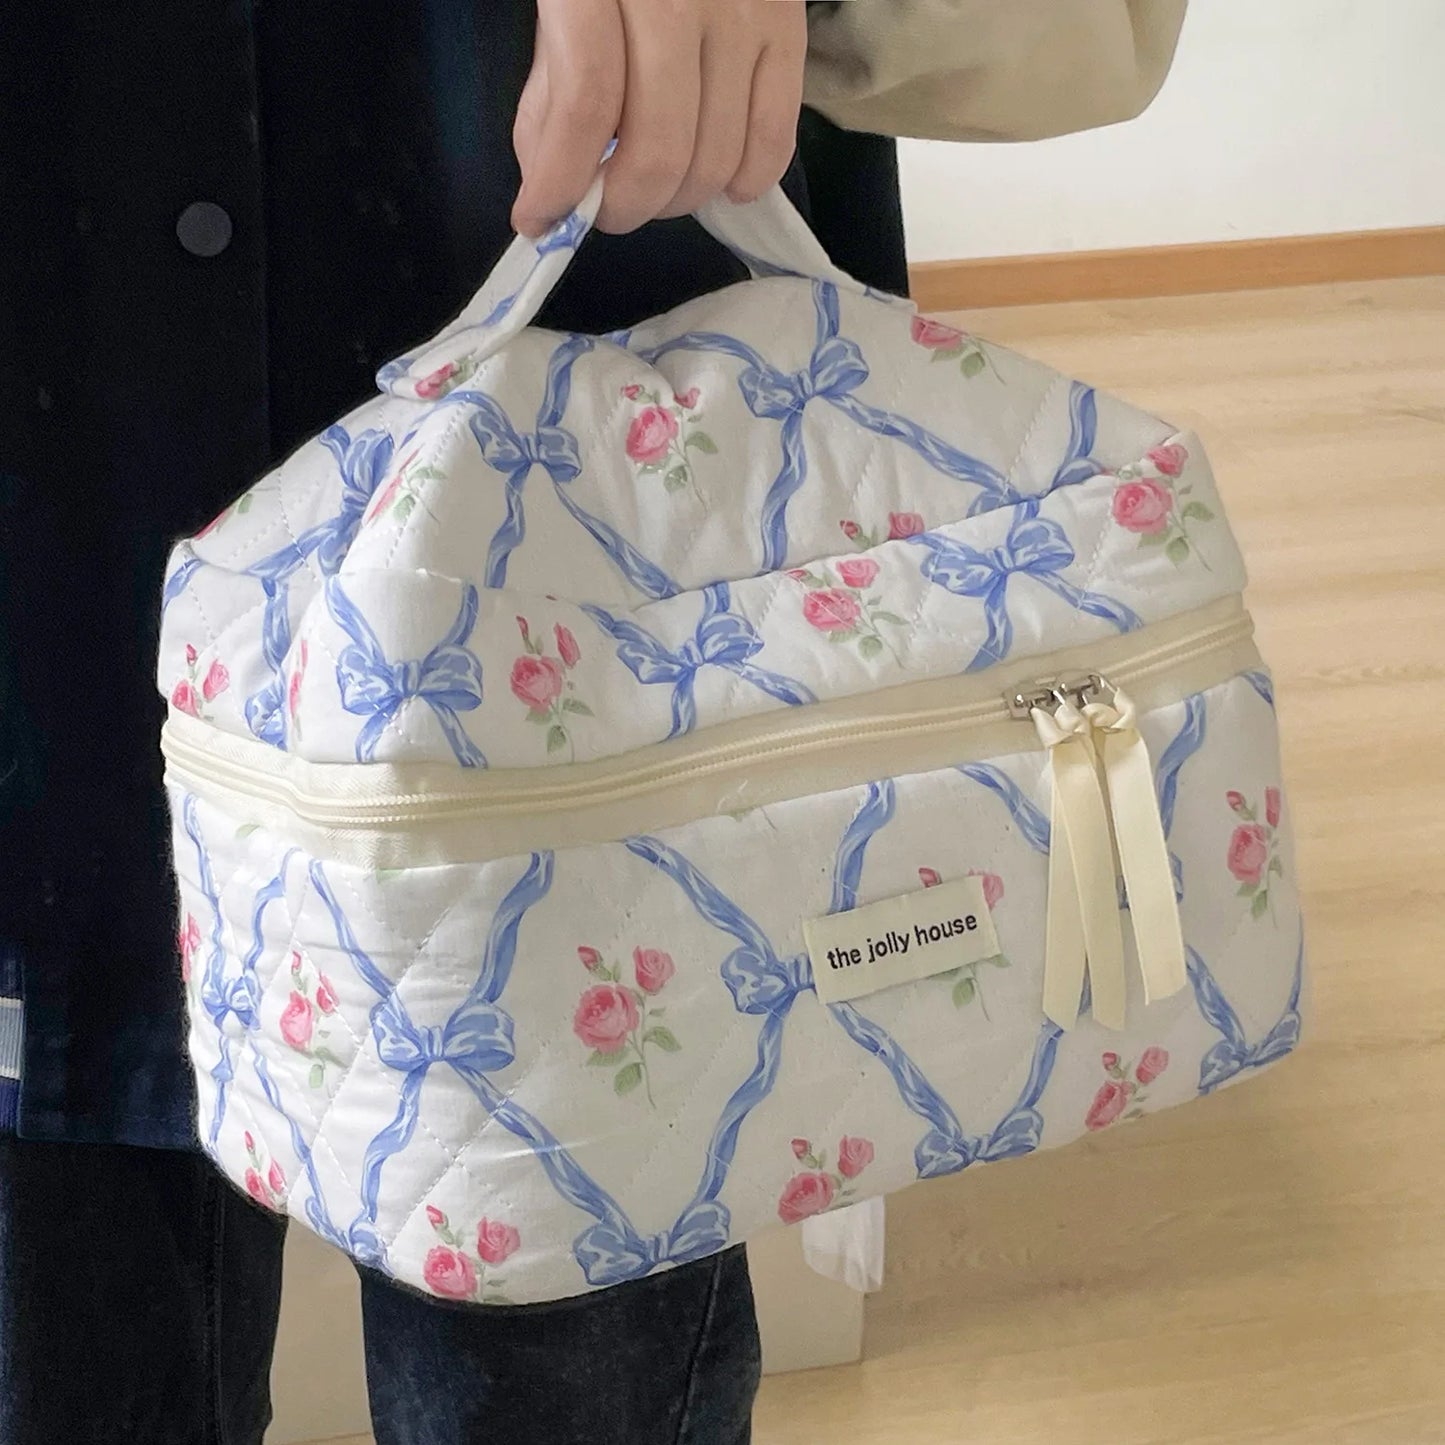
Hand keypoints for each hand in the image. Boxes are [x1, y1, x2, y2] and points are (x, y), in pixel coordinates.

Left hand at [513, 0, 807, 236]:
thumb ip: (551, 83)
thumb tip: (554, 183)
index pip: (586, 104)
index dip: (562, 181)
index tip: (541, 219)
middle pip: (658, 147)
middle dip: (624, 206)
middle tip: (605, 209)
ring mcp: (741, 11)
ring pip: (713, 157)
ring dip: (677, 200)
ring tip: (655, 188)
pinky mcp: (787, 25)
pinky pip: (773, 137)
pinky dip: (744, 182)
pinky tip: (719, 186)